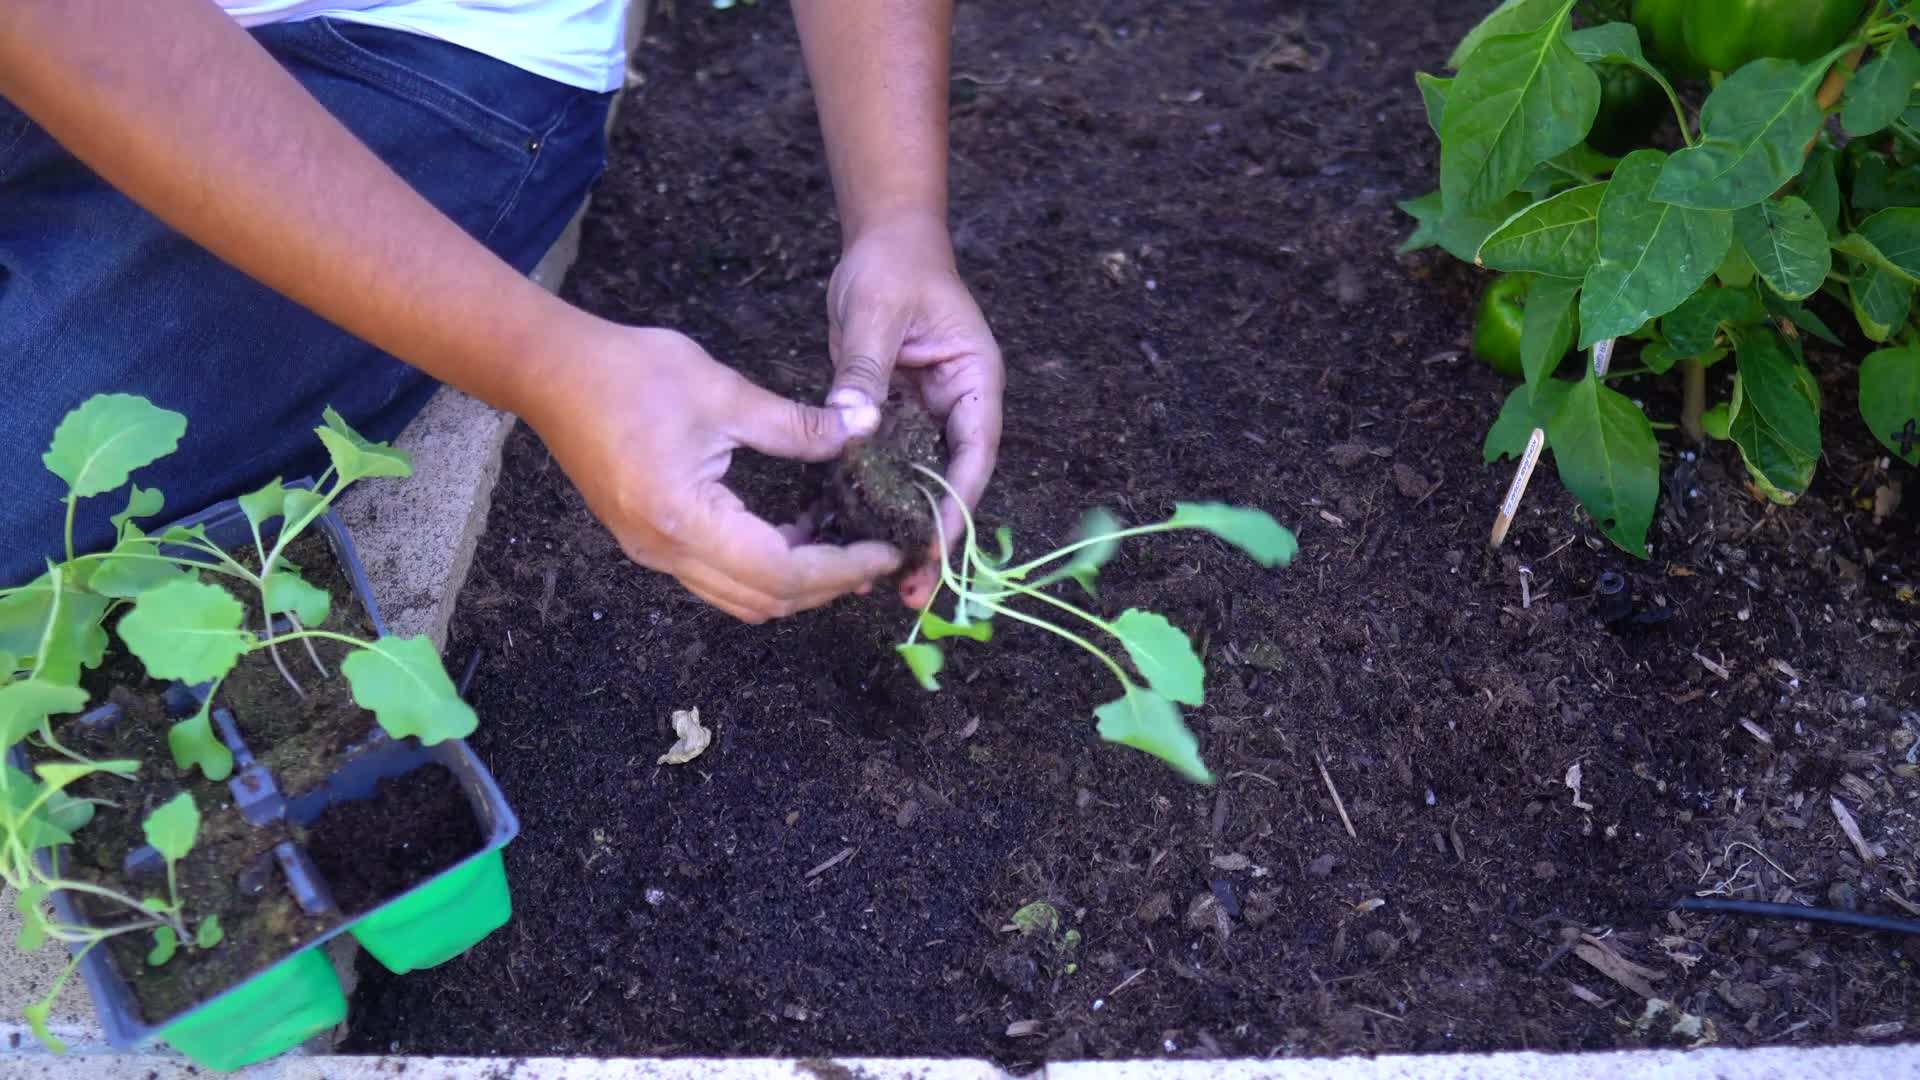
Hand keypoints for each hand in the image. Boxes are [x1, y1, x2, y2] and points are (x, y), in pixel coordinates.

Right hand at [523, 321, 900, 622]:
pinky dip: (765, 566)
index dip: (841, 567)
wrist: (550, 371)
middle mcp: (665, 553)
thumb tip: (862, 428)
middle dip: (828, 584)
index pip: (782, 572)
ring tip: (842, 541)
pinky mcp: (650, 542)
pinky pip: (719, 576)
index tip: (886, 550)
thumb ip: (796, 423)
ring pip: (742, 597)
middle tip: (876, 553)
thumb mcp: (723, 391)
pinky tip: (795, 528)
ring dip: (797, 580)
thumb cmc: (628, 372)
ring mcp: (653, 553)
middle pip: (765, 600)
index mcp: (684, 519)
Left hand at [823, 213, 1004, 606]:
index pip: (974, 455)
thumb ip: (864, 370)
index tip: (933, 545)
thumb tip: (853, 425)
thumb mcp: (875, 314)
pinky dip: (867, 501)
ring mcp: (925, 417)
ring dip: (900, 531)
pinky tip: (842, 535)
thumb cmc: (893, 267)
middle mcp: (956, 408)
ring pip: (917, 485)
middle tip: (912, 592)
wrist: (884, 241)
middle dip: (932, 538)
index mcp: (974, 383)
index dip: (956, 505)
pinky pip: (883, 468)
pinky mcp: (892, 419)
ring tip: (881, 587)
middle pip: (950, 484)